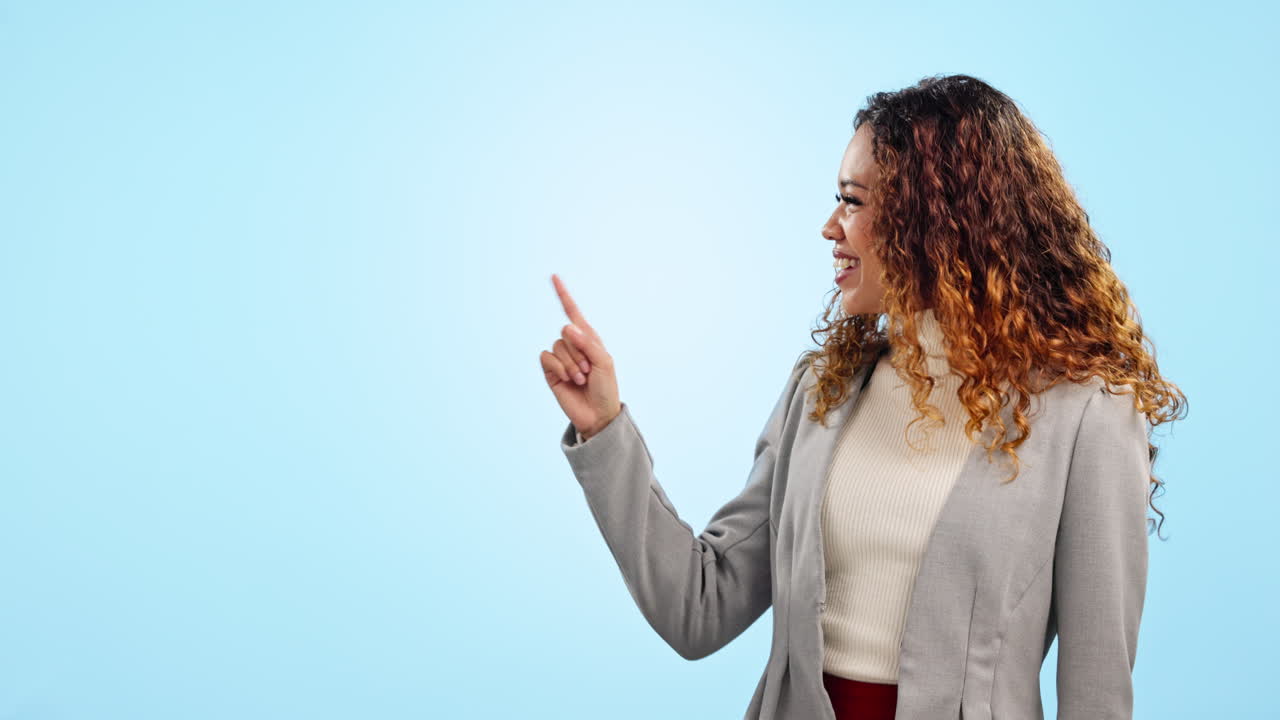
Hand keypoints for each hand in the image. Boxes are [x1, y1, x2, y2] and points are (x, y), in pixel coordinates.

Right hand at [541, 274, 620, 439]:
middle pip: (566, 333)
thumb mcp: (604, 362)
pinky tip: (568, 380)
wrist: (597, 414)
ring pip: (557, 346)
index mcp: (589, 338)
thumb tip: (567, 327)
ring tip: (581, 379)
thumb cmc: (606, 388)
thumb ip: (587, 343)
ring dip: (570, 364)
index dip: (563, 295)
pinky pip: (546, 358)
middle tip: (589, 371)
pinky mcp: (550, 371)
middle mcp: (573, 345)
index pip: (573, 313)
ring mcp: (560, 358)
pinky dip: (558, 368)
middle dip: (579, 353)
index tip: (554, 277)